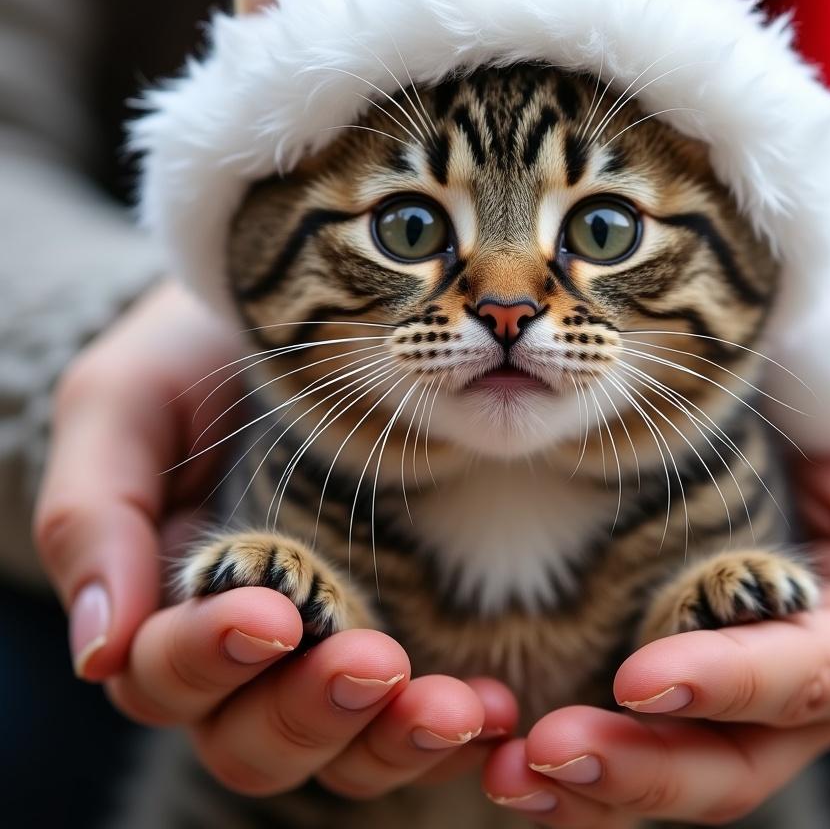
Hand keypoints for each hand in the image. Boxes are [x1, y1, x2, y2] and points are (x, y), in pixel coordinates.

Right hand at [34, 281, 514, 795]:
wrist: (294, 316)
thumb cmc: (193, 360)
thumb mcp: (125, 403)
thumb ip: (93, 513)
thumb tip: (99, 650)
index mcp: (166, 605)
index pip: (166, 676)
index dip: (210, 659)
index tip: (272, 614)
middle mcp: (247, 652)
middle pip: (254, 739)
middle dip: (311, 711)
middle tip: (375, 661)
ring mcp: (333, 647)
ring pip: (342, 751)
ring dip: (393, 741)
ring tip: (455, 709)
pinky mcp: (408, 632)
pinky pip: (418, 719)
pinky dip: (455, 733)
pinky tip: (497, 713)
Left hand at [481, 379, 829, 824]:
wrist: (799, 382)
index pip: (792, 685)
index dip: (724, 686)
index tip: (638, 678)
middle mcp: (780, 683)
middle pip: (722, 758)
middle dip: (639, 767)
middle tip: (549, 754)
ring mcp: (713, 670)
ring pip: (660, 758)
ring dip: (587, 779)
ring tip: (507, 772)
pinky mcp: (649, 638)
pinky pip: (614, 716)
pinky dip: (565, 742)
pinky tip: (503, 746)